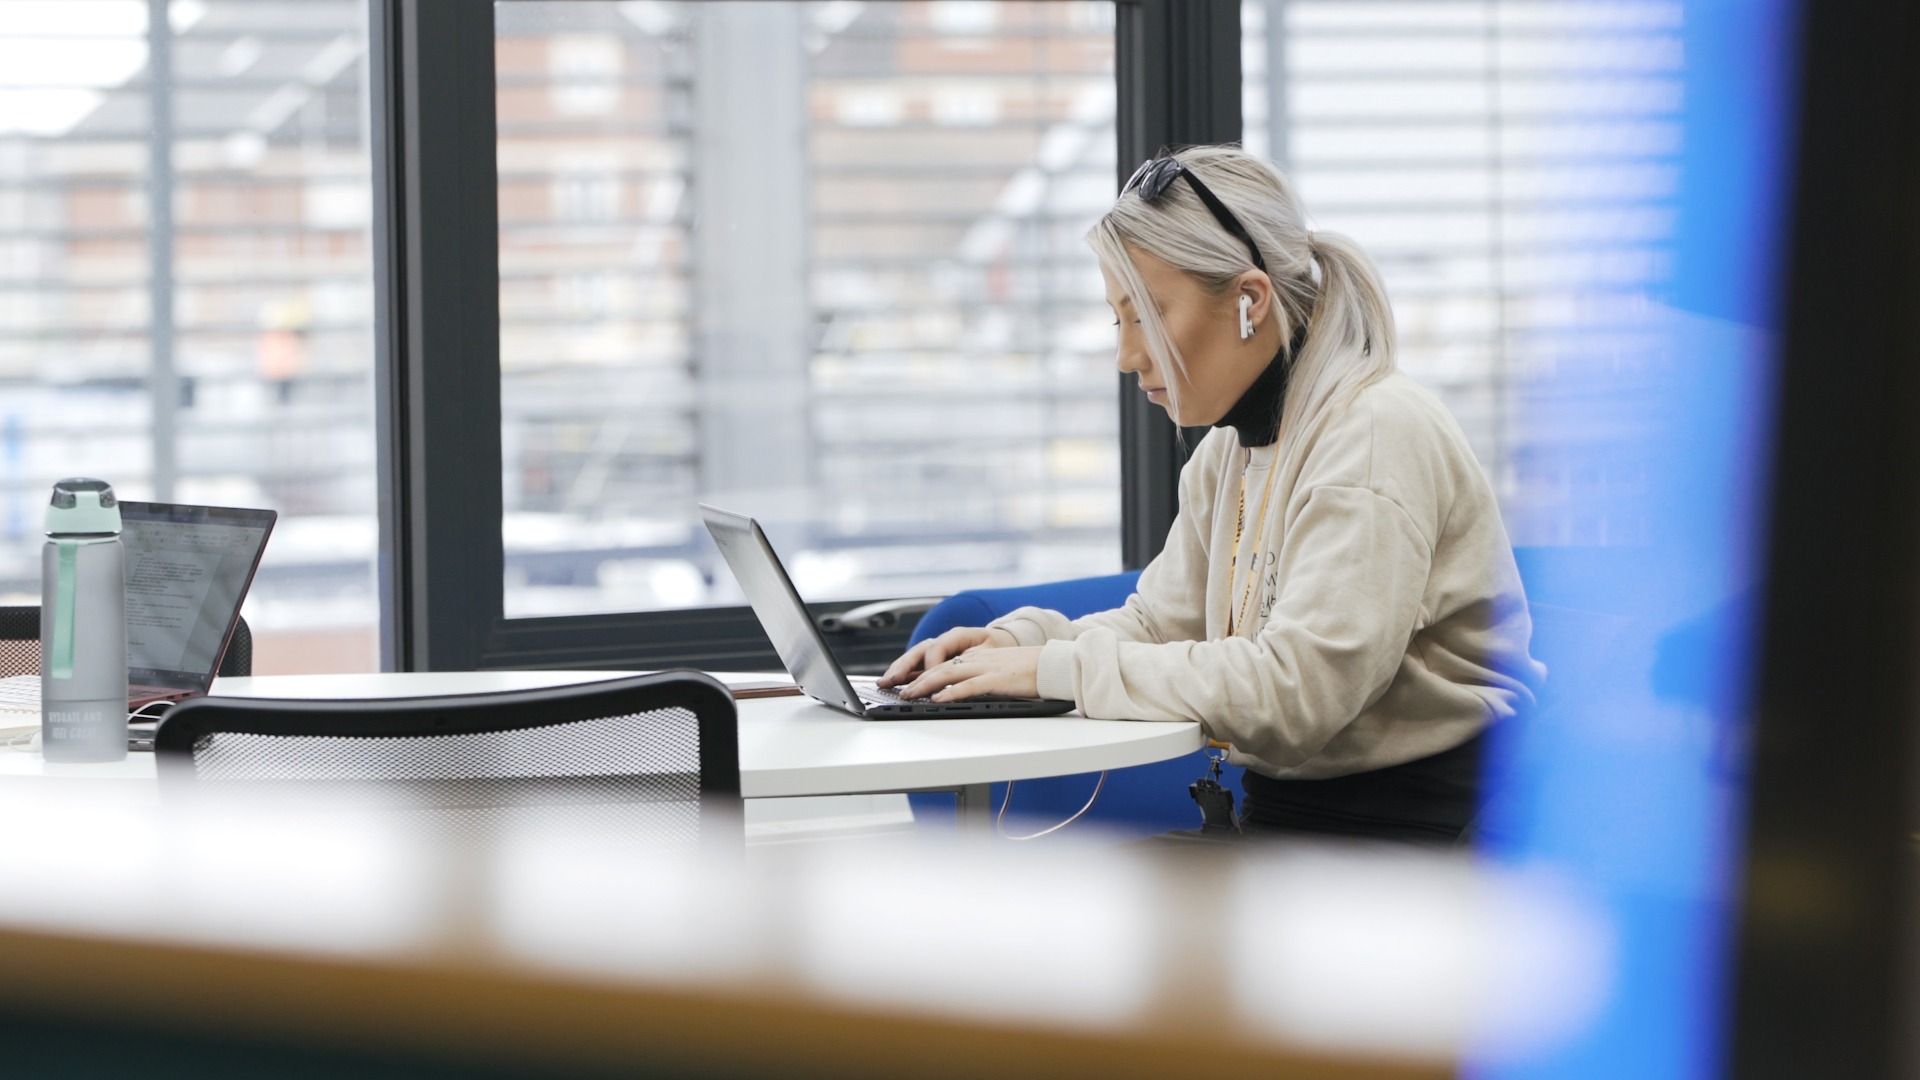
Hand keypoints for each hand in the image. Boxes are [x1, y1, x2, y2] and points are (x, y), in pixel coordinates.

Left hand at [896, 645, 1042, 701]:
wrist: (1056, 665)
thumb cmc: (1033, 671)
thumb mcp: (1001, 671)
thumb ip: (981, 677)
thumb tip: (961, 691)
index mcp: (978, 656)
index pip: (942, 661)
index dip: (919, 671)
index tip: (901, 680)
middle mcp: (978, 659)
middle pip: (938, 665)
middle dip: (912, 677)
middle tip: (892, 687)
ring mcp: (987, 667)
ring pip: (947, 673)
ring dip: (924, 685)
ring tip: (908, 695)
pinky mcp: (998, 679)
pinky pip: (969, 686)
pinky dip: (950, 693)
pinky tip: (938, 700)